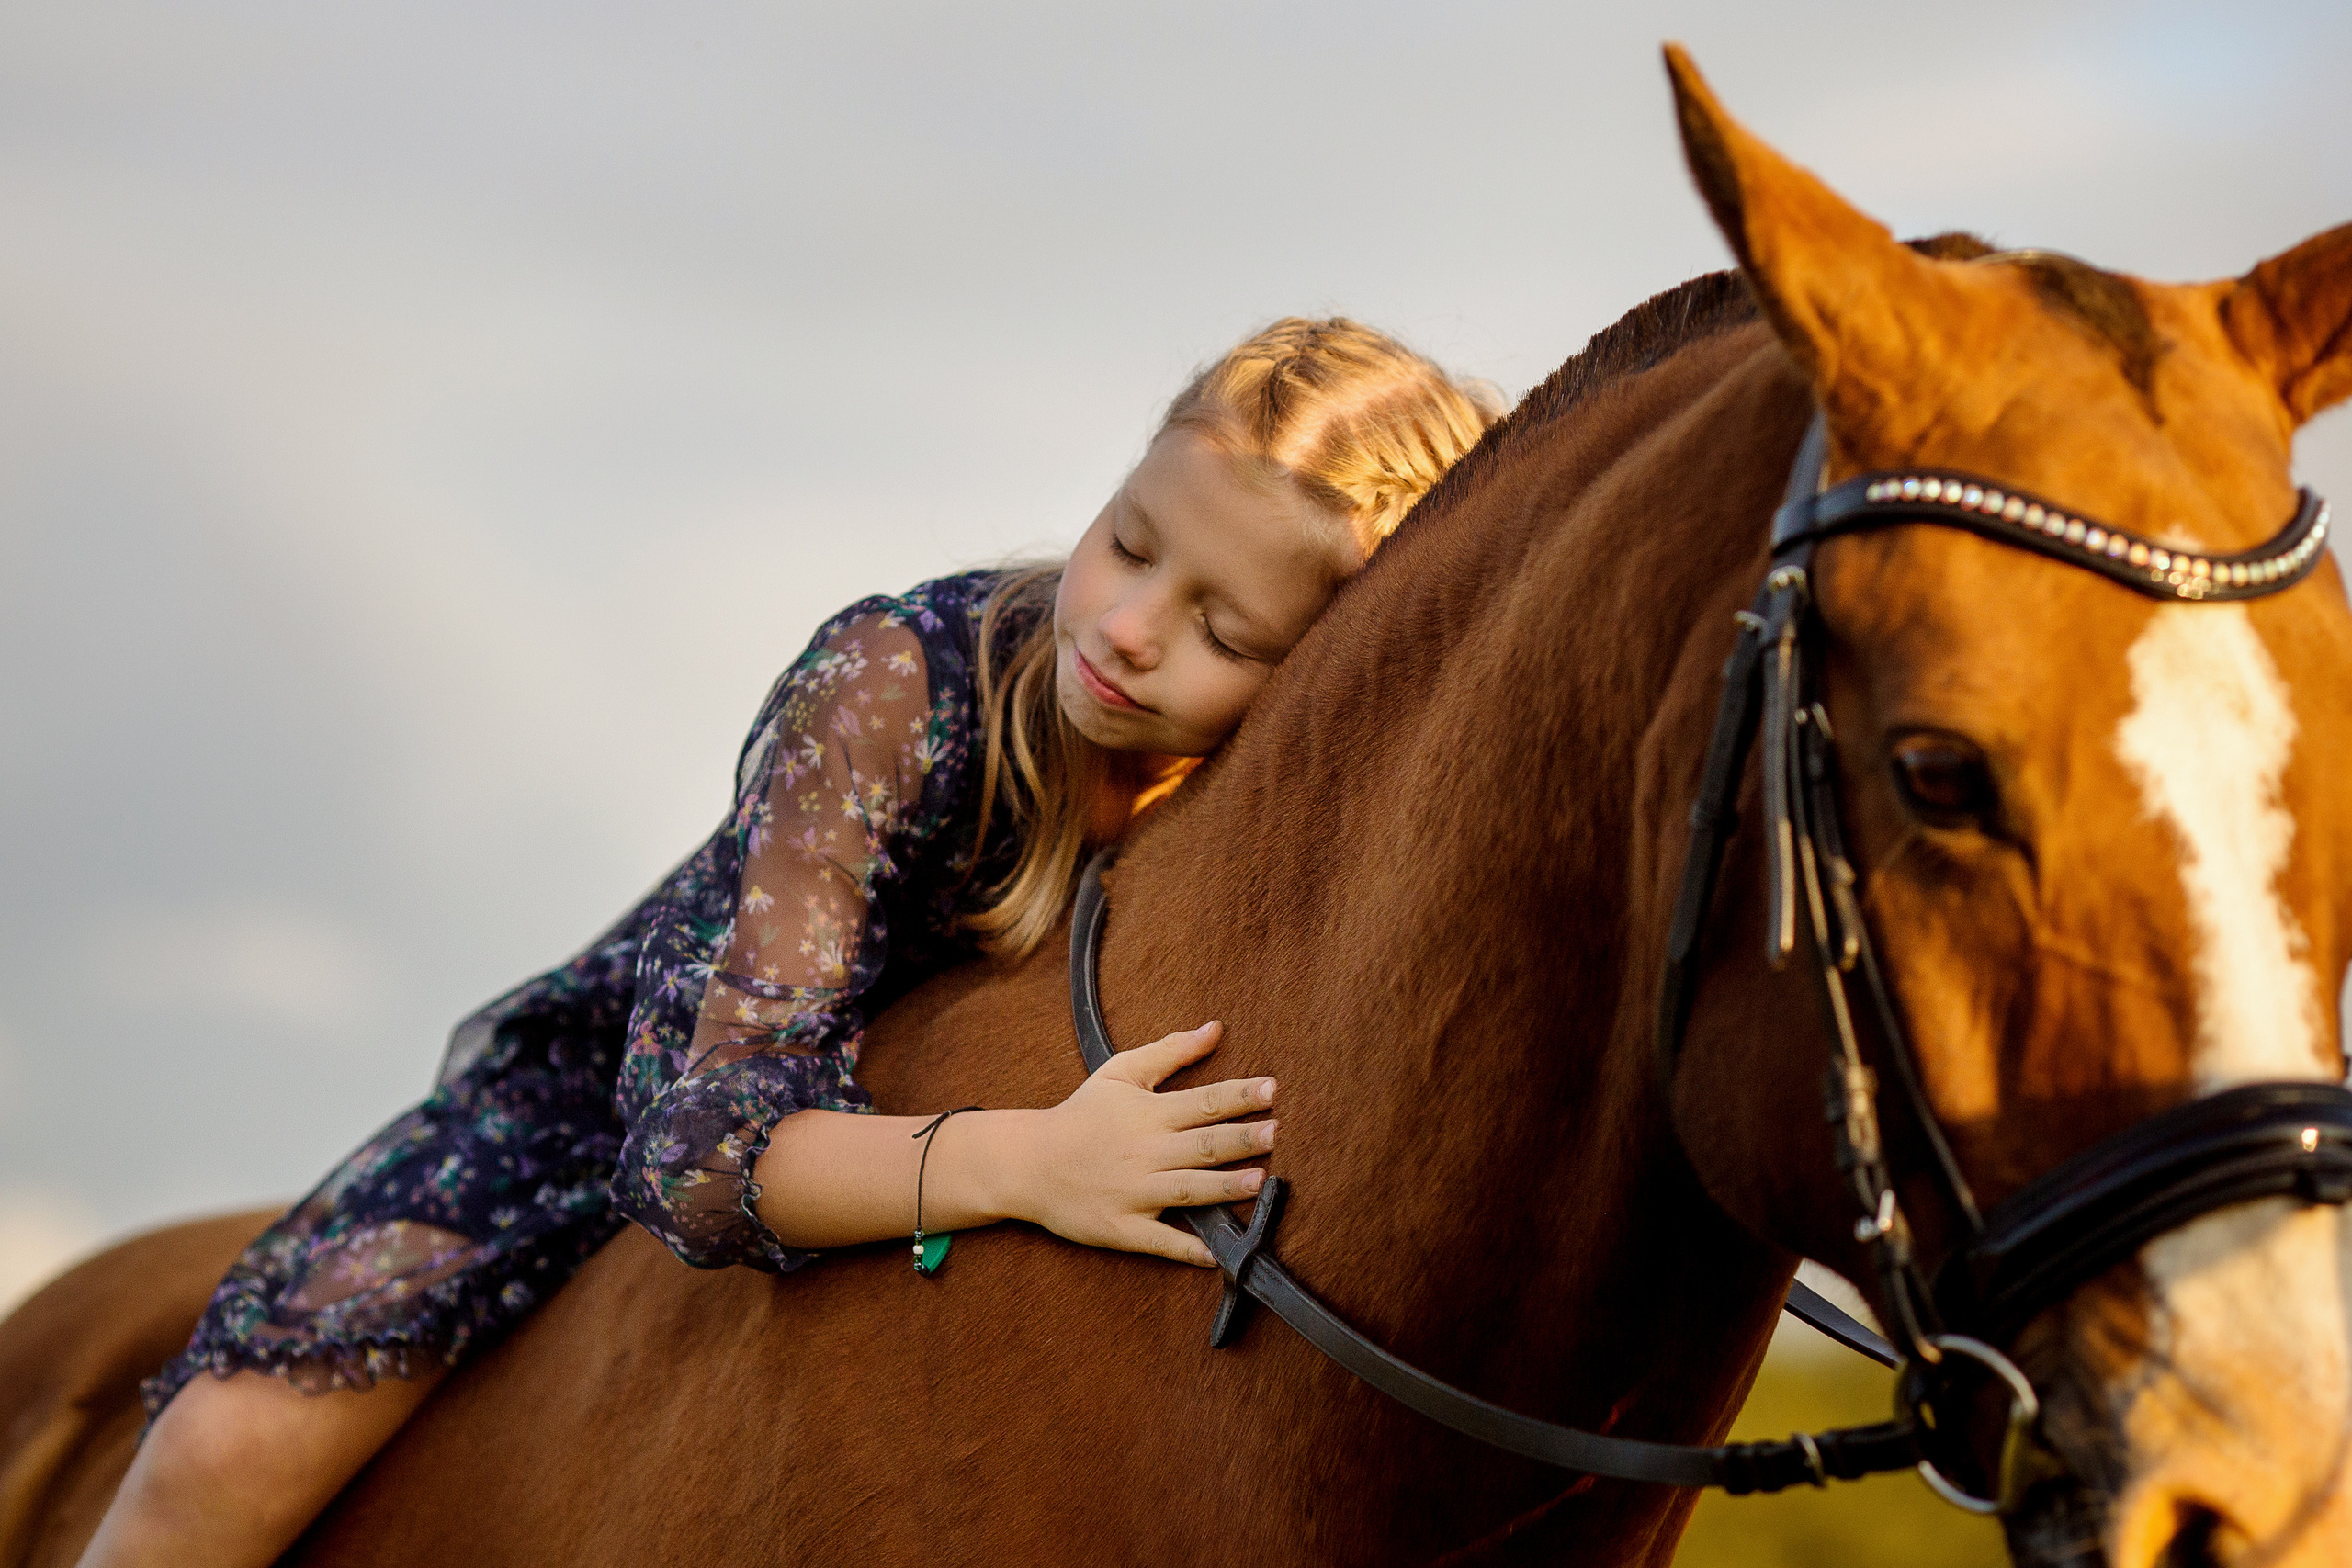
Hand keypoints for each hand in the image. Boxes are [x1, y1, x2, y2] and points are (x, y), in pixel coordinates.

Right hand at [1010, 1021, 1276, 1266]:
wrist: (1029, 1162)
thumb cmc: (1081, 1114)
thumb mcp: (1120, 1072)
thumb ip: (1170, 1051)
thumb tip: (1215, 1028)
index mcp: (1148, 1114)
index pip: (1203, 1101)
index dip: (1240, 1095)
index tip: (1272, 1089)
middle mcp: (1145, 1153)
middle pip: (1201, 1145)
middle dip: (1240, 1140)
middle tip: (1274, 1133)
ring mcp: (1134, 1193)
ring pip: (1188, 1191)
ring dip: (1224, 1188)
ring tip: (1258, 1182)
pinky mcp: (1122, 1228)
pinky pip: (1160, 1241)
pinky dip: (1187, 1249)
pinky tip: (1216, 1254)